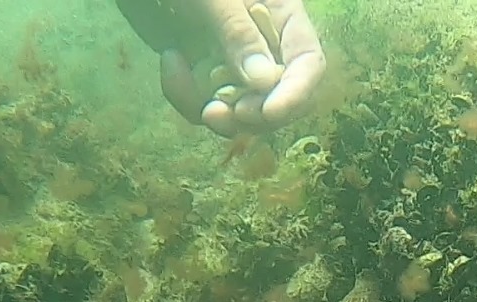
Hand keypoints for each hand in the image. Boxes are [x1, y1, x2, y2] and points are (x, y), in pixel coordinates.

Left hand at [157, 0, 326, 136]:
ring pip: (241, 112)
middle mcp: (263, 44)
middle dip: (252, 113)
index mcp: (280, 14)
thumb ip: (238, 34)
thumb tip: (264, 80)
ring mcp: (233, 63)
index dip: (295, 92)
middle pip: (280, 97)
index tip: (268, 112)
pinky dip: (185, 95)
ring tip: (182, 77)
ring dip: (212, 109)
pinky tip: (169, 59)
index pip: (307, 61)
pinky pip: (206, 105)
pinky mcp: (204, 77)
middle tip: (218, 112)